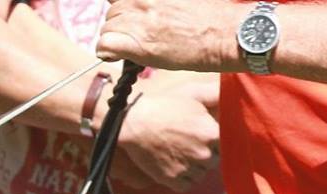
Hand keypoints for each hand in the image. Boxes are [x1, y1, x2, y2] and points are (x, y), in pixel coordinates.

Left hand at [98, 0, 237, 72]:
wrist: (223, 34)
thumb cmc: (208, 16)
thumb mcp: (177, 0)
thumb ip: (156, 2)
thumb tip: (146, 9)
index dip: (123, 10)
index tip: (132, 20)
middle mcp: (138, 0)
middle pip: (112, 13)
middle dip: (122, 26)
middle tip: (141, 36)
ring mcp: (134, 19)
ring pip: (106, 29)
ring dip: (117, 39)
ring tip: (139, 46)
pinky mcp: (133, 42)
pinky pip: (103, 46)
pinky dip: (109, 53)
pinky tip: (122, 55)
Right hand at [117, 89, 220, 191]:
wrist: (135, 123)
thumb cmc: (165, 106)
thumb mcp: (194, 95)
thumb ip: (217, 95)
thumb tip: (234, 93)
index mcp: (213, 133)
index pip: (228, 144)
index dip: (218, 141)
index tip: (209, 136)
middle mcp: (204, 154)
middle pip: (214, 160)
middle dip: (206, 153)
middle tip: (192, 144)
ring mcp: (188, 168)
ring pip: (201, 174)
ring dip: (195, 167)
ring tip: (182, 155)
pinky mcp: (172, 179)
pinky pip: (187, 186)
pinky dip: (183, 179)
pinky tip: (176, 167)